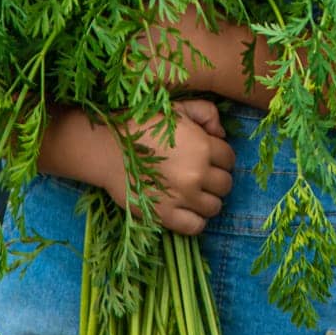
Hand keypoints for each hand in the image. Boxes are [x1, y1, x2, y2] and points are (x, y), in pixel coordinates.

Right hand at [103, 97, 234, 235]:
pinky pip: (196, 227)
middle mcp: (197, 173)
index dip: (219, 158)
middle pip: (225, 185)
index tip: (207, 158)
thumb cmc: (141, 125)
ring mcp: (182, 197)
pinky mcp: (165, 215)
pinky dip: (195, 220)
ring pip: (214, 207)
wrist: (105, 148)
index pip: (229, 159)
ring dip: (206, 200)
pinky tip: (185, 209)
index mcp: (202, 146)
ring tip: (192, 192)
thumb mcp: (176, 108)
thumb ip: (206, 112)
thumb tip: (221, 133)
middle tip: (199, 175)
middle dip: (215, 179)